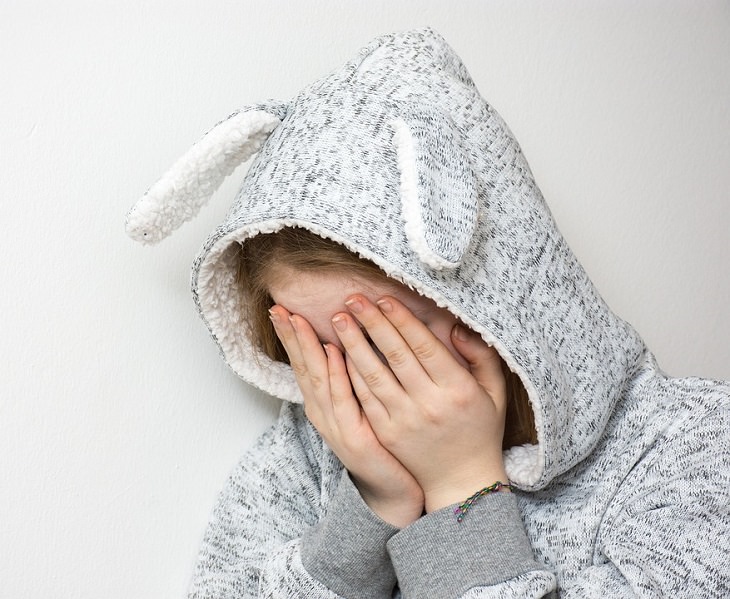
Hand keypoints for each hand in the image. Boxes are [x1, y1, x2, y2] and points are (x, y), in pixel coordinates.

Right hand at [269, 304, 423, 526]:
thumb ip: (352, 378)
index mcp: (324, 404)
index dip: (292, 337)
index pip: (304, 364)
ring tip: (297, 320)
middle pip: (303, 367)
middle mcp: (323, 413)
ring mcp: (336, 425)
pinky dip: (335, 374)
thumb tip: (347, 344)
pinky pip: (342, 399)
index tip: (281, 309)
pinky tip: (331, 352)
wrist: (393, 489)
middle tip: (278, 308)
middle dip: (290, 336)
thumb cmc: (381, 443)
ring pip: (317, 379)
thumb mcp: (362, 406)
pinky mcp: (354, 437)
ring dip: (307, 348)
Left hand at [332, 295, 507, 512]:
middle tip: (352, 298)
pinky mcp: (386, 433)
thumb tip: (456, 327)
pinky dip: (351, 374)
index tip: (384, 298)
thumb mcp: (495, 392)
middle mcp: (429, 404)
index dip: (402, 320)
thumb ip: (481, 356)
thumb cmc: (480, 429)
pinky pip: (365, 398)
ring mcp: (404, 421)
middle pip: (395, 355)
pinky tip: (340, 353)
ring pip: (374, 375)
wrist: (461, 481)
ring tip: (340, 319)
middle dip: (372, 323)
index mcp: (458, 389)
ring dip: (354, 344)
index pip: (424, 346)